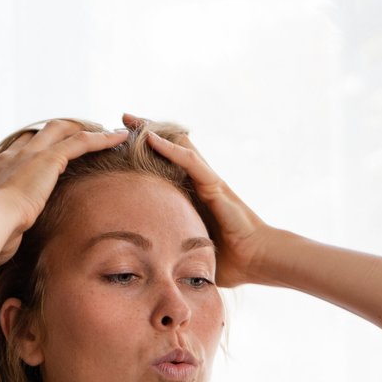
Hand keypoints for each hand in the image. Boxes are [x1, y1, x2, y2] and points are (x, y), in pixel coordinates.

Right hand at [0, 119, 127, 266]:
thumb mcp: (1, 223)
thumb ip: (10, 222)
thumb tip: (13, 239)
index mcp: (1, 169)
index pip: (24, 146)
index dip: (44, 144)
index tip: (60, 149)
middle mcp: (14, 155)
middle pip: (44, 131)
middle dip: (68, 128)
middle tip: (88, 133)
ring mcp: (31, 154)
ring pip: (64, 130)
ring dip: (87, 129)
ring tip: (108, 132)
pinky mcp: (49, 160)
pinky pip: (81, 142)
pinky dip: (101, 138)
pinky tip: (119, 138)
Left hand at [123, 112, 272, 287]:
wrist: (257, 259)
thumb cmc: (232, 260)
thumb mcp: (194, 250)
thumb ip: (176, 248)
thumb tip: (152, 263)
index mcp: (197, 196)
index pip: (170, 166)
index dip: (148, 153)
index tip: (124, 144)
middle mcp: (202, 182)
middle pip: (173, 148)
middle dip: (147, 132)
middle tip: (124, 119)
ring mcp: (209, 181)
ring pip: (179, 147)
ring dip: (153, 132)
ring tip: (129, 119)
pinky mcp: (215, 185)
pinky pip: (189, 162)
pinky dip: (169, 148)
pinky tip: (149, 138)